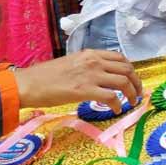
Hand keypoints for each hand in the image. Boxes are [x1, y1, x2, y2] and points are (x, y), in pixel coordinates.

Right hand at [12, 49, 141, 113]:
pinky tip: (116, 111)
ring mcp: (90, 75)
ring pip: (123, 81)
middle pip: (127, 69)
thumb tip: (100, 76)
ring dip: (131, 94)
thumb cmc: (45, 76)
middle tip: (137, 94)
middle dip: (136, 82)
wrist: (28, 83)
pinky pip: (111, 97)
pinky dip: (118, 105)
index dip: (130, 70)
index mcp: (90, 53)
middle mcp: (94, 61)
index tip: (133, 80)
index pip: (120, 57)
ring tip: (131, 103)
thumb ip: (87, 66)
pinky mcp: (85, 90)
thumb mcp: (71, 63)